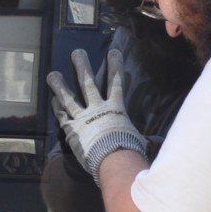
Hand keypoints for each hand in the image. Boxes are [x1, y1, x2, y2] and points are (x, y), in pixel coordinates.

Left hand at [46, 48, 145, 184]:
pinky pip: (62, 116)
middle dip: (82, 66)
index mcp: (115, 108)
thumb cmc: (129, 149)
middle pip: (87, 83)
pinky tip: (53, 99)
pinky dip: (57, 107)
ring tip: (52, 74)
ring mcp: (82, 118)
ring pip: (68, 97)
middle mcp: (97, 108)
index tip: (113, 52)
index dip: (115, 66)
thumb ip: (144, 139)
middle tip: (76, 53)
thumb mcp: (138, 141)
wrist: (112, 159)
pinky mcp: (71, 130)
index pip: (116, 83)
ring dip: (59, 85)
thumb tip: (158, 143)